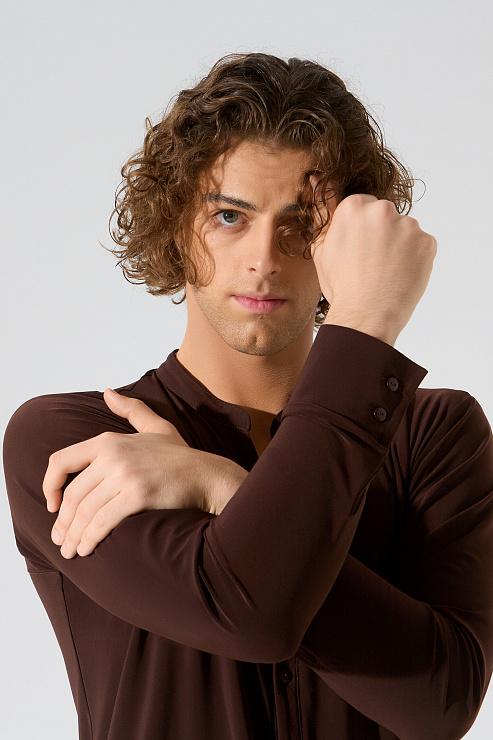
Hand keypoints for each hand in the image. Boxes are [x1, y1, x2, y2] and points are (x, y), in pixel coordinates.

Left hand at [43, 389, 246, 557]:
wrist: (207, 476)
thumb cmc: (180, 457)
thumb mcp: (155, 426)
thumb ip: (130, 409)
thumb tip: (107, 393)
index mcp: (109, 440)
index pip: (62, 461)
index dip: (50, 486)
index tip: (51, 505)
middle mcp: (113, 455)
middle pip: (73, 494)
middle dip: (62, 522)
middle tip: (59, 539)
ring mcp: (125, 475)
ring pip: (85, 511)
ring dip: (73, 535)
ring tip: (71, 550)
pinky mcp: (137, 496)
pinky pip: (103, 521)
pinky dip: (90, 538)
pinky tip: (86, 548)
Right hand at [310, 188, 436, 345]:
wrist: (365, 316)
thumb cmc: (341, 285)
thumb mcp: (321, 247)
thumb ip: (323, 210)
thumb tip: (317, 179)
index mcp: (354, 207)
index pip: (363, 208)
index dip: (359, 232)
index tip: (356, 251)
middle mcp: (383, 209)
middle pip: (385, 216)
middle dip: (380, 235)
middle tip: (370, 264)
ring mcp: (408, 225)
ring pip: (404, 231)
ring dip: (398, 247)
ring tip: (385, 272)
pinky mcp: (427, 242)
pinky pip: (421, 246)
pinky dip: (414, 259)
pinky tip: (399, 275)